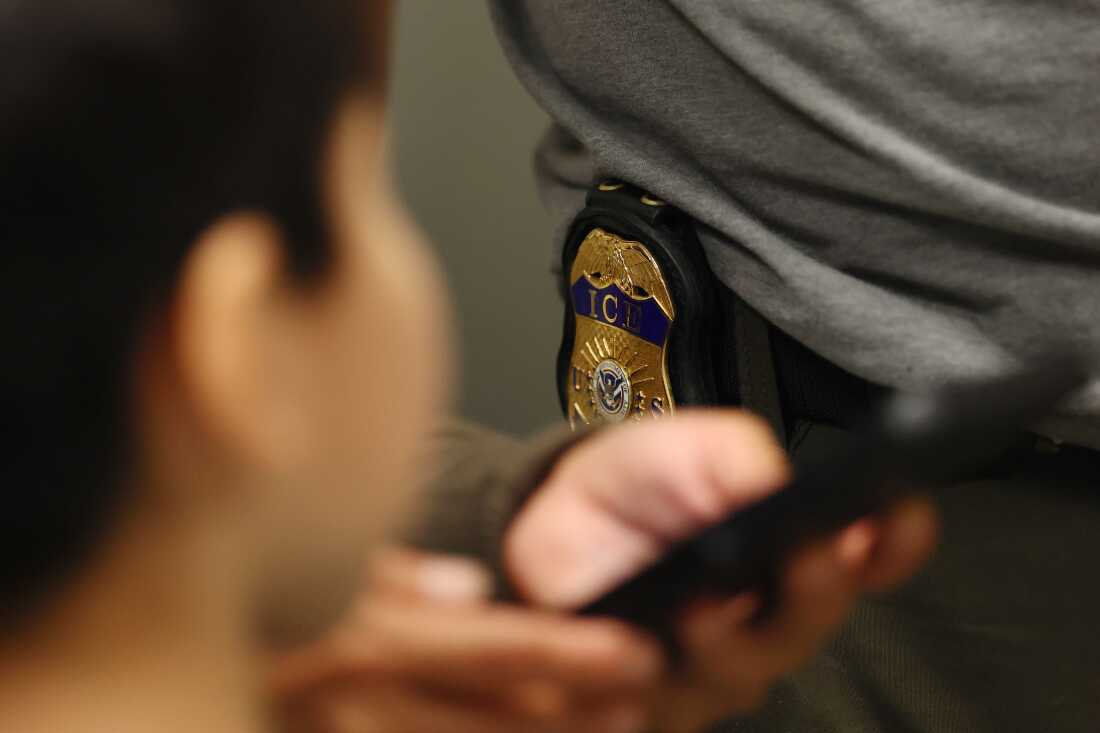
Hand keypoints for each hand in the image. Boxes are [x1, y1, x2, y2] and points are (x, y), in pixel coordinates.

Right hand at [270, 548, 662, 732]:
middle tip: (642, 701)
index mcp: (363, 640)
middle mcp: (362, 705)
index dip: (570, 654)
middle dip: (579, 716)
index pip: (489, 649)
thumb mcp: (325, 569)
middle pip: (496, 721)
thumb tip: (467, 589)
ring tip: (614, 729)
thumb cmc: (268, 603)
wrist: (200, 661)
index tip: (636, 653)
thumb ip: (397, 580)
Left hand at [505, 411, 938, 730]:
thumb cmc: (636, 486)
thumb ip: (731, 453)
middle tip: (810, 554)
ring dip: (724, 641)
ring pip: (737, 672)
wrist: (551, 521)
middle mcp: (763, 616)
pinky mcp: (646, 695)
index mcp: (789, 550)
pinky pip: (653, 698)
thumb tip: (773, 479)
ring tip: (701, 606)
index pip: (867, 556)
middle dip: (814, 592)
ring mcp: (709, 663)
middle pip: (807, 623)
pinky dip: (640, 672)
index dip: (895, 540)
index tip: (900, 513)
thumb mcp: (681, 446)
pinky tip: (628, 647)